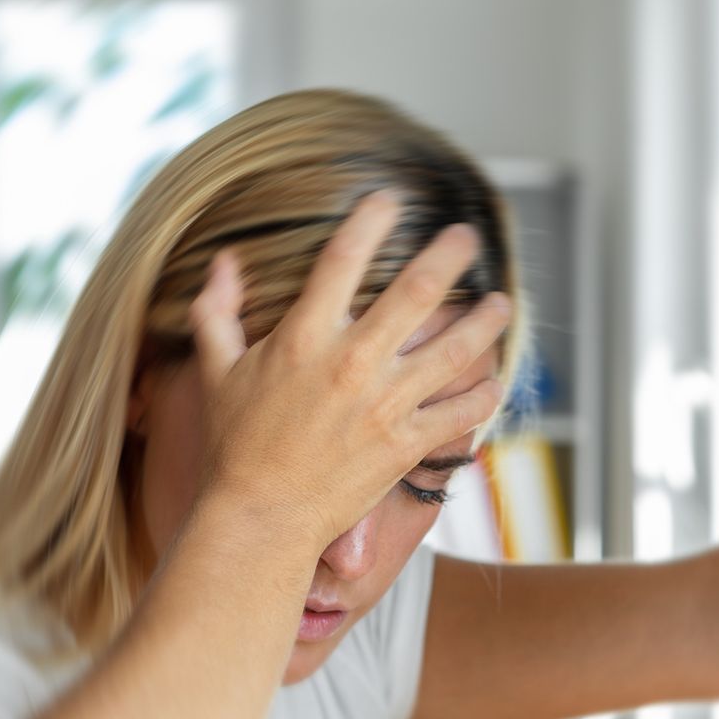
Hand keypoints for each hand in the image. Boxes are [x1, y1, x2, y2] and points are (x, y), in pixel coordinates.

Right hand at [185, 191, 509, 548]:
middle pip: (416, 290)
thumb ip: (217, 311)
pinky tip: (496, 381)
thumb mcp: (217, 371)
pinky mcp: (406, 445)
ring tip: (501, 304)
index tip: (392, 200)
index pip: (343, 259)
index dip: (370, 221)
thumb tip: (223, 261)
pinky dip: (484, 395)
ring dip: (485, 322)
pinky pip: (460, 413)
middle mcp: (351, 362)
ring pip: (454, 349)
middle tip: (468, 236)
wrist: (260, 519)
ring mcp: (384, 404)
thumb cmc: (235, 445)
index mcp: (304, 337)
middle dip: (449, 255)